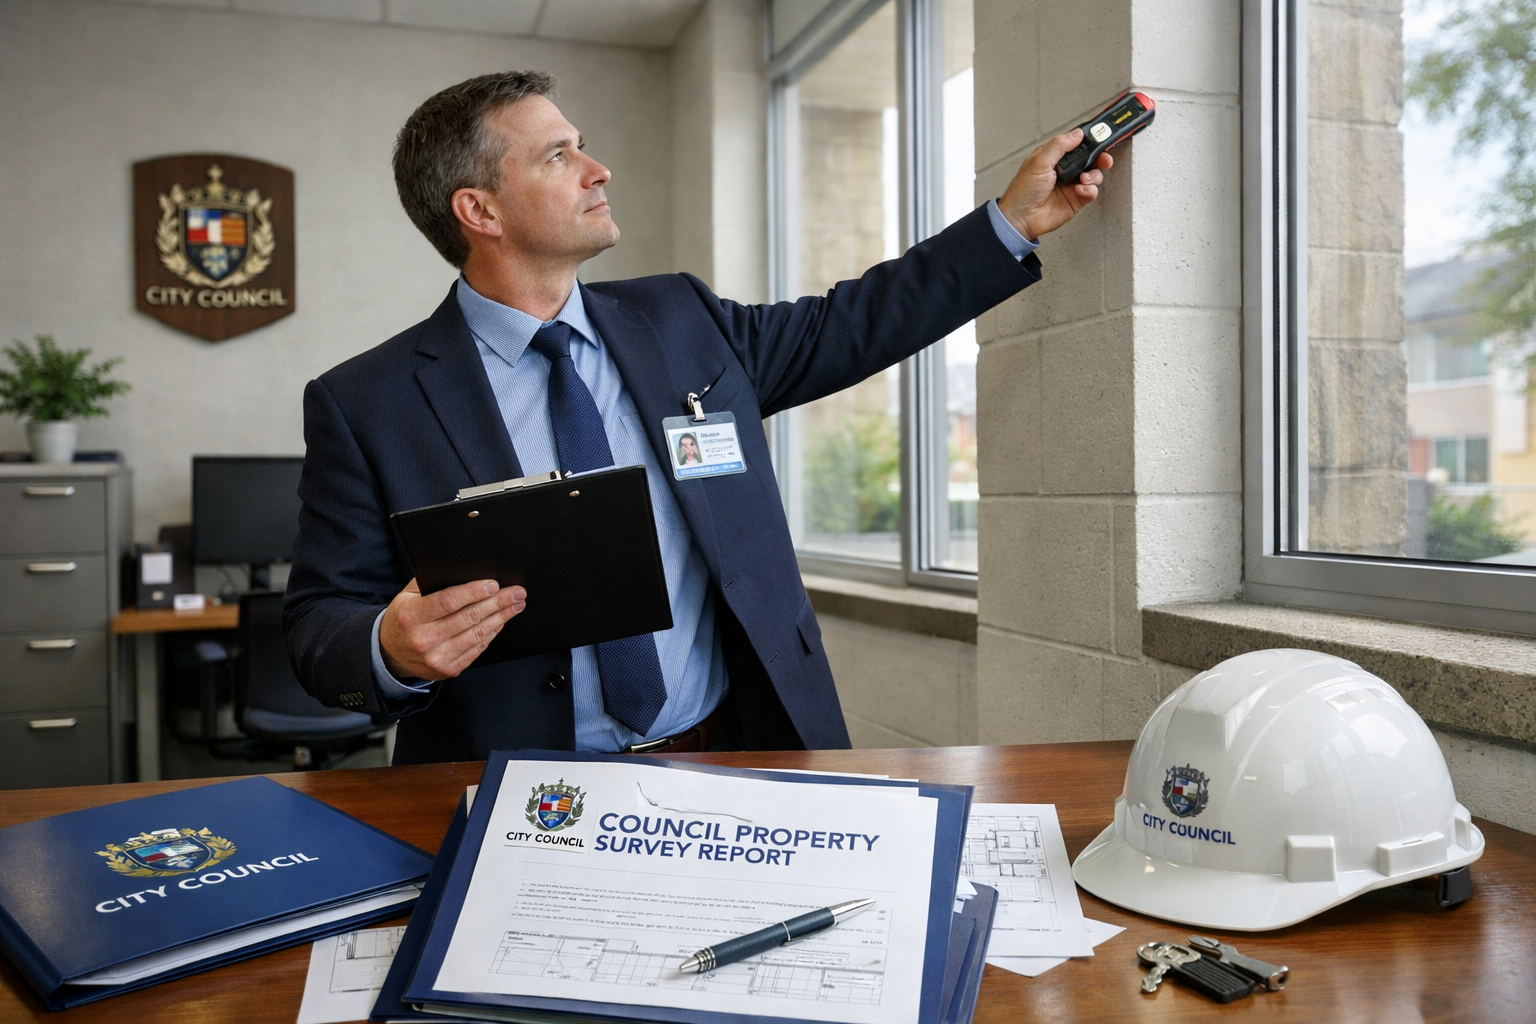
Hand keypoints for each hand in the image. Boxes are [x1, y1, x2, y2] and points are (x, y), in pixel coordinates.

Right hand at [379, 578, 525, 680]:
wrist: (390, 654)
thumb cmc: (403, 619)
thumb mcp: (406, 597)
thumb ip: (431, 583)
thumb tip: (462, 569)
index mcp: (412, 617)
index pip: (448, 601)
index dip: (473, 592)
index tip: (493, 584)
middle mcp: (424, 639)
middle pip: (468, 618)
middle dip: (497, 602)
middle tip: (516, 592)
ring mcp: (437, 658)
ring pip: (477, 634)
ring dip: (501, 618)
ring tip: (515, 604)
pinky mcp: (448, 669)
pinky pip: (477, 649)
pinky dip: (492, 633)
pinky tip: (502, 621)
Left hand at [998, 128, 1113, 240]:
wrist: (1021, 218)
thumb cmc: (1023, 191)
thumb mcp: (1039, 161)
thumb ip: (1059, 145)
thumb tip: (1077, 134)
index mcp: (1055, 156)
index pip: (1077, 144)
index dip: (1090, 141)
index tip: (1101, 138)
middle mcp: (1065, 169)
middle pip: (1090, 159)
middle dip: (1100, 157)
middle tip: (1103, 159)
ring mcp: (1072, 184)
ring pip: (1094, 174)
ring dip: (1094, 175)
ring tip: (1083, 179)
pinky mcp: (1077, 199)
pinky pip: (1092, 191)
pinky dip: (1089, 190)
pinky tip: (1079, 190)